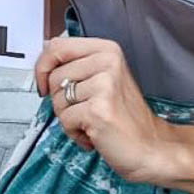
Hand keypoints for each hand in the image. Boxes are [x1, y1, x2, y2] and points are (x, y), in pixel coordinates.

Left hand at [34, 35, 164, 183]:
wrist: (151, 147)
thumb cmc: (124, 117)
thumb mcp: (103, 79)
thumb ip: (76, 65)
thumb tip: (43, 56)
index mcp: (107, 50)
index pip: (56, 46)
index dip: (42, 66)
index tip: (43, 83)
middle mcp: (108, 62)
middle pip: (53, 77)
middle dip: (61, 100)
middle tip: (84, 110)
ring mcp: (104, 85)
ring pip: (57, 100)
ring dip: (69, 119)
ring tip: (92, 122)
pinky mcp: (98, 110)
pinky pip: (65, 120)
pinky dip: (74, 133)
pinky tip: (94, 134)